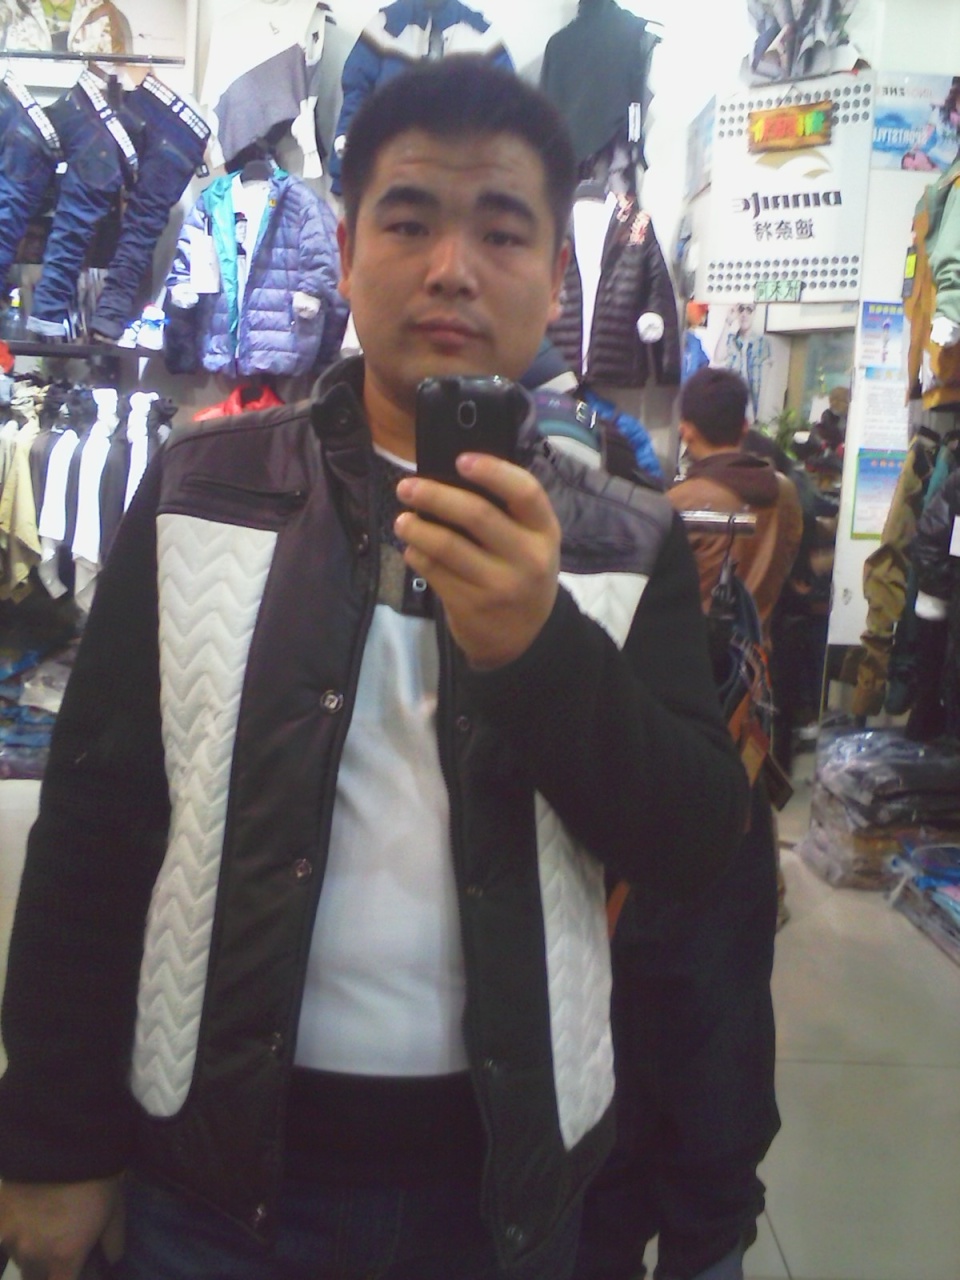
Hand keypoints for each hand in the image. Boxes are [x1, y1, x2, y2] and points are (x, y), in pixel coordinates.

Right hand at [0, 1178, 120, 1279]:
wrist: (65, 1140)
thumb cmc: (97, 1177)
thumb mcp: (115, 1210)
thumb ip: (112, 1242)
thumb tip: (112, 1260)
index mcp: (64, 1258)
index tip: (74, 1267)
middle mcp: (33, 1255)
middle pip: (36, 1276)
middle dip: (49, 1266)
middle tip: (61, 1243)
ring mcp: (10, 1236)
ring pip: (19, 1256)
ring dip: (30, 1248)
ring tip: (45, 1222)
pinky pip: (3, 1235)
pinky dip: (14, 1229)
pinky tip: (26, 1212)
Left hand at [395, 454, 559, 669]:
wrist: (524, 638)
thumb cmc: (522, 573)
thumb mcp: (530, 543)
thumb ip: (506, 513)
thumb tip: (450, 476)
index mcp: (545, 532)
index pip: (525, 492)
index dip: (493, 471)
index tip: (461, 459)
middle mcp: (527, 558)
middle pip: (476, 514)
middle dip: (435, 495)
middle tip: (406, 487)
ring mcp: (498, 584)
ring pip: (446, 545)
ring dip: (416, 528)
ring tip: (403, 520)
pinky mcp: (471, 605)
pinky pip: (434, 571)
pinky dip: (416, 555)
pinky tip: (412, 549)